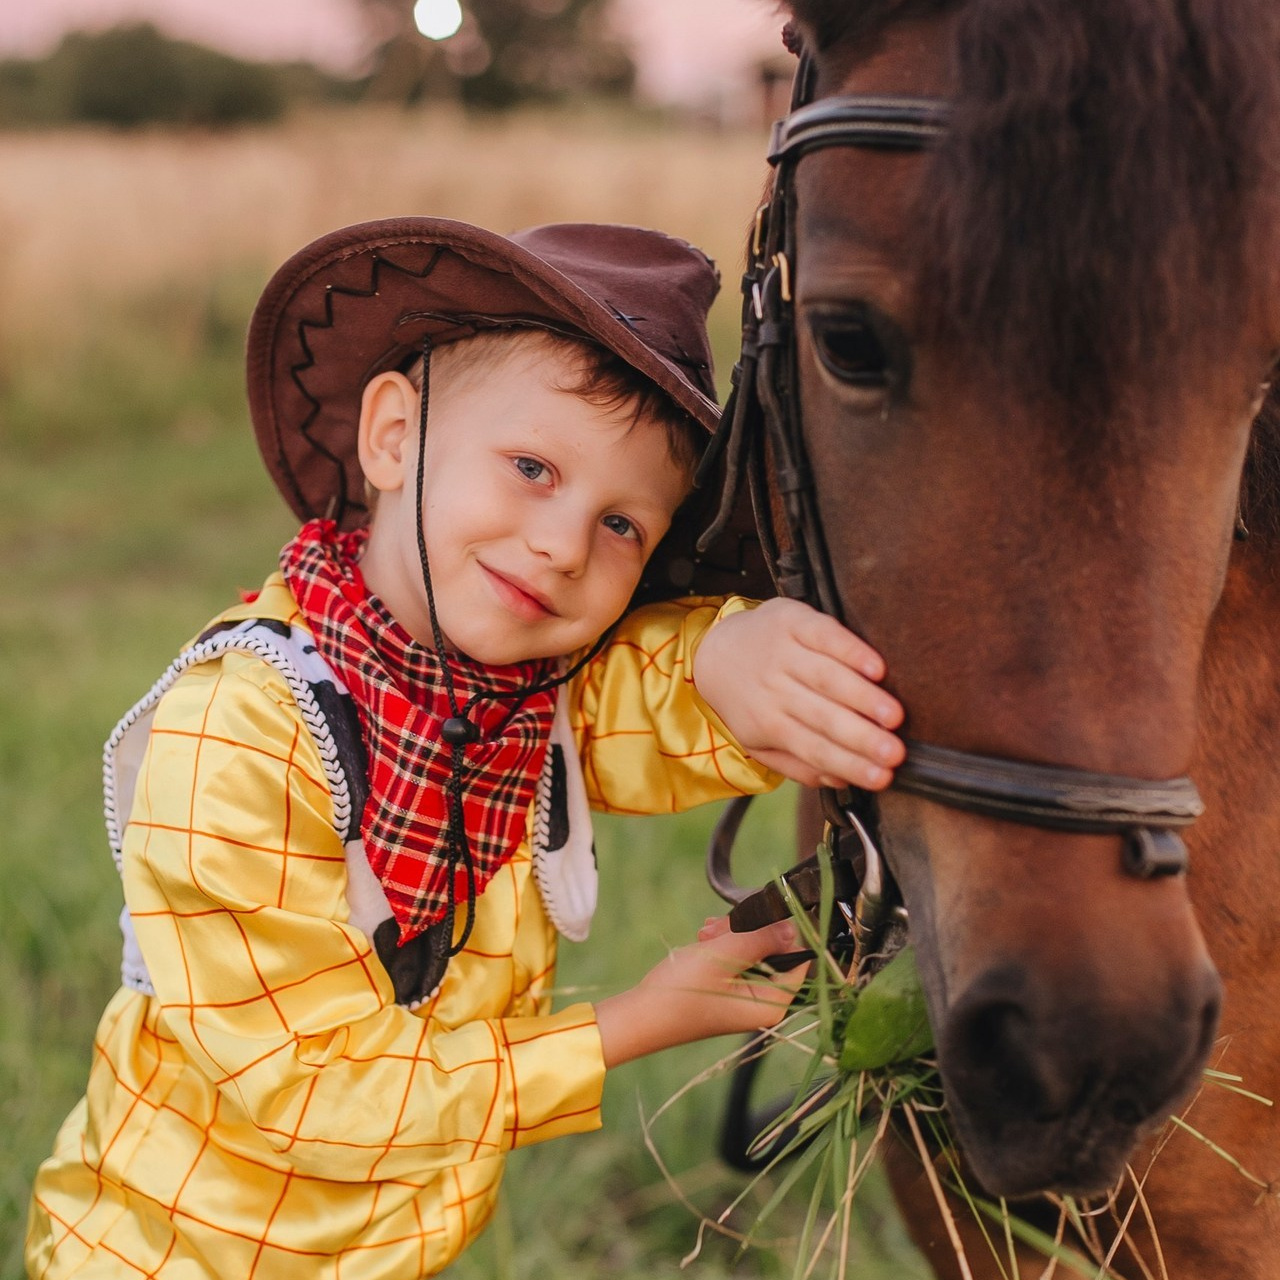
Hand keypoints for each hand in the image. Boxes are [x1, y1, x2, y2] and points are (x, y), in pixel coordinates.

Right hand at [595, 916, 806, 1067]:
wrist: (640, 1016)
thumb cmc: (681, 992)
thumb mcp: (723, 956)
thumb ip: (761, 937)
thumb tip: (791, 924)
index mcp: (772, 1004)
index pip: (799, 958)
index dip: (784, 931)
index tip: (761, 912)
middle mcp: (764, 1003)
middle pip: (774, 951)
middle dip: (749, 930)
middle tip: (719, 925)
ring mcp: (745, 997)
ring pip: (754, 950)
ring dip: (732, 934)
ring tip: (705, 932)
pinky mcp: (727, 990)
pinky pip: (737, 958)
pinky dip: (722, 944)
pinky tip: (703, 937)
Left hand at [693, 597, 904, 789]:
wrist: (715, 651)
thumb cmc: (749, 702)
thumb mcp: (759, 742)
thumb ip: (797, 766)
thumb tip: (838, 781)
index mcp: (768, 724)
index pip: (814, 749)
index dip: (850, 764)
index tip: (883, 778)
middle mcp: (774, 689)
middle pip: (823, 717)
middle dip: (862, 737)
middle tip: (895, 753)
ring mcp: (782, 653)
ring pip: (826, 678)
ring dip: (862, 697)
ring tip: (894, 715)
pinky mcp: (791, 620)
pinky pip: (823, 636)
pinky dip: (850, 651)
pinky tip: (876, 667)